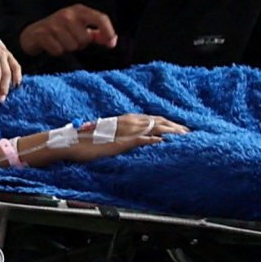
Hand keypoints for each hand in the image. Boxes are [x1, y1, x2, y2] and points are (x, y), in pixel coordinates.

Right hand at [18, 5, 117, 61]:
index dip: (108, 32)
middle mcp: (67, 14)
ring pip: (72, 46)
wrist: (32, 32)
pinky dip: (56, 52)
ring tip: (61, 43)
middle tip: (72, 41)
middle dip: (80, 45)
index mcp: (79, 10)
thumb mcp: (80, 27)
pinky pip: (58, 50)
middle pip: (85, 39)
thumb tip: (112, 42)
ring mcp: (53, 24)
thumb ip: (97, 34)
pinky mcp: (41, 34)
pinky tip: (52, 46)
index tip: (110, 44)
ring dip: (67, 49)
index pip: (100, 18)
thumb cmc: (62, 31)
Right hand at [50, 112, 178, 159]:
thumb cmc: (87, 140)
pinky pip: (141, 139)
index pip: (154, 118)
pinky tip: (163, 142)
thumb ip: (123, 134)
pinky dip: (154, 139)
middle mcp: (129, 121)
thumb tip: (134, 137)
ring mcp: (126, 131)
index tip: (181, 128)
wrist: (71, 143)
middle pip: (159, 121)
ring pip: (154, 127)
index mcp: (126, 119)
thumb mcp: (109, 134)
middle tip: (189, 133)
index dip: (169, 122)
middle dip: (175, 126)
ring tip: (184, 136)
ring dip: (171, 131)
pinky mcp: (121, 142)